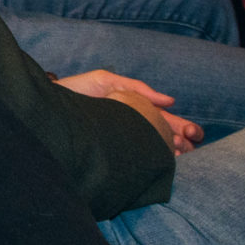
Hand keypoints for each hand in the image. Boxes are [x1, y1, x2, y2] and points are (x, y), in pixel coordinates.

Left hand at [57, 70, 198, 153]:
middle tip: (190, 146)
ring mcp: (125, 139)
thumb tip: (170, 101)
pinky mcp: (114, 151)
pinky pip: (137, 158)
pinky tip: (162, 163)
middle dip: (182, 142)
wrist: (51, 105)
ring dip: (171, 153)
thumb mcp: (106, 81)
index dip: (182, 128)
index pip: (165, 121)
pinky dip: (153, 161)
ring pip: (155, 149)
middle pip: (165, 137)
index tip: (192, 134)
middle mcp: (133, 126)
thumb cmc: (76, 91)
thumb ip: (136, 88)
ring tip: (179, 155)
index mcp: (135, 109)